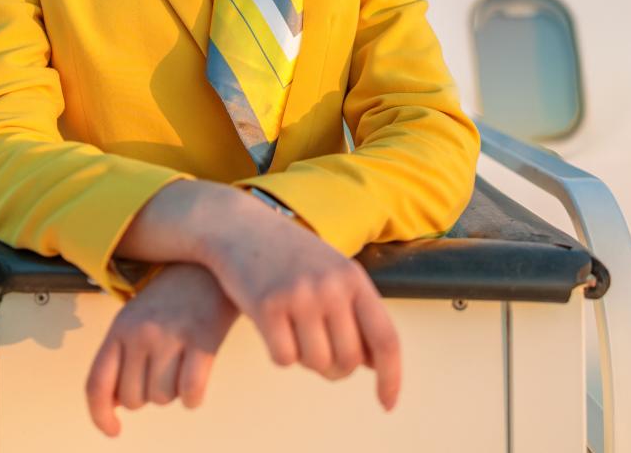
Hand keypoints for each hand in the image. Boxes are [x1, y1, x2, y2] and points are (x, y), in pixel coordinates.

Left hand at [85, 263, 237, 436]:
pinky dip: (194, 396)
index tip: (112, 429)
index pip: (97, 384)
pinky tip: (197, 378)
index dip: (100, 415)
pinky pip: (191, 392)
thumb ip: (121, 353)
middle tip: (163, 368)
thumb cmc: (174, 290)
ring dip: (174, 391)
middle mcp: (141, 333)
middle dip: (148, 393)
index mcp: (120, 327)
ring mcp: (171, 337)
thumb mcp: (136, 314)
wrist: (210, 263)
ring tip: (182, 361)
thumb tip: (114, 400)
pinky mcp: (202, 340)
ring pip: (163, 398)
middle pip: (133, 399)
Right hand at [203, 190, 400, 409]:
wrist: (238, 226)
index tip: (386, 404)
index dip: (391, 377)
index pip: (385, 338)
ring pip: (316, 363)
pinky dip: (279, 353)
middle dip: (335, 369)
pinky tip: (271, 326)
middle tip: (317, 353)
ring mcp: (299, 296)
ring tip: (293, 331)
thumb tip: (371, 363)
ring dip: (305, 360)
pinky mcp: (267, 307)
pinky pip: (284, 358)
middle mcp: (331, 287)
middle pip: (348, 360)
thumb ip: (354, 309)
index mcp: (353, 277)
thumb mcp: (331, 269)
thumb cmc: (287, 252)